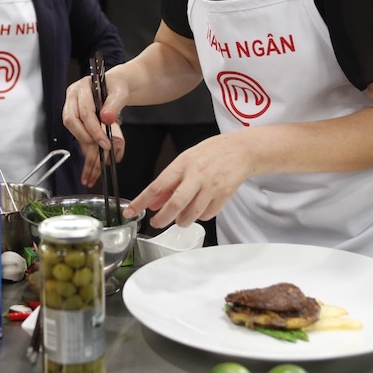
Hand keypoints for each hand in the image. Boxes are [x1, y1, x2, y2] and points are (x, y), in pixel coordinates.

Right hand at [62, 73, 127, 186]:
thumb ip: (114, 104)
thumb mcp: (120, 92)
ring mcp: (72, 107)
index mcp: (81, 88)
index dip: (94, 129)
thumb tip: (106, 117)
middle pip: (71, 121)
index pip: (84, 111)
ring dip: (85, 144)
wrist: (117, 85)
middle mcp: (73, 97)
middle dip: (86, 137)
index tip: (105, 142)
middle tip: (102, 147)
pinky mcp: (76, 118)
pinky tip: (91, 161)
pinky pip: (78, 134)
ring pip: (73, 129)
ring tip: (96, 157)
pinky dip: (85, 147)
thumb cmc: (118, 86)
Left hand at [123, 133, 249, 228]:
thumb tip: (154, 201)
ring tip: (179, 218)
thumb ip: (170, 182)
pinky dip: (200, 216)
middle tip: (156, 223)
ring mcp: (212, 187)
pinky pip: (207, 215)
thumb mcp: (186, 160)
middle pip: (175, 204)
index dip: (141, 202)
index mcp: (183, 164)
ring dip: (181, 221)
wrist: (241, 150)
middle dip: (162, 218)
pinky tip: (199, 208)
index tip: (131, 212)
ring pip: (192, 214)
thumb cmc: (211, 153)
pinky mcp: (224, 196)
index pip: (157, 186)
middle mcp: (197, 176)